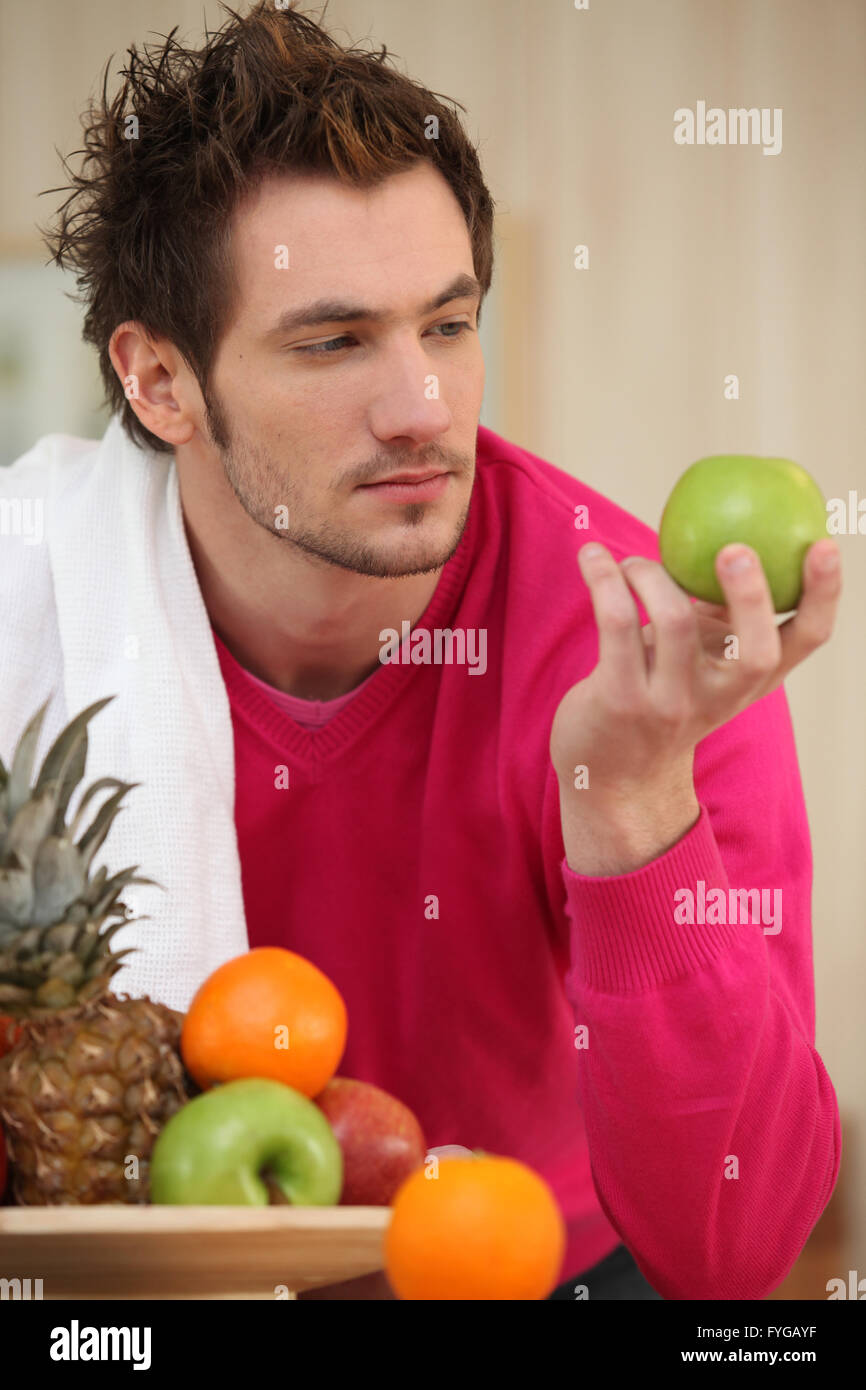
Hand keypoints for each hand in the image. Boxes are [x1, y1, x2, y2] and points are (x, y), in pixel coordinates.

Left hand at [550, 537, 840, 872]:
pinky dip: (603, 579)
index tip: (823, 545)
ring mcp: (670, 705)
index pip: (806, 641)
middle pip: (756, 651)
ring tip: (629, 561)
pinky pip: (616, 623)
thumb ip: (721, 617)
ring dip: (649, 573)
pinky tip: (592, 556)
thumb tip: (735, 536)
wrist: (613, 776)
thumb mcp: (703, 667)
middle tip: (734, 548)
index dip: (823, 595)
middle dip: (751, 596)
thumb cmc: (660, 699)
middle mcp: (719, 698)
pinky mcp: (620, 700)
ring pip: (674, 623)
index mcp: (750, 681)